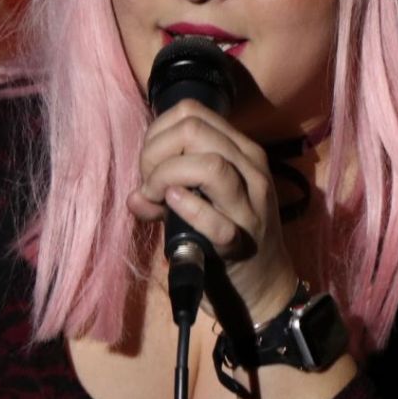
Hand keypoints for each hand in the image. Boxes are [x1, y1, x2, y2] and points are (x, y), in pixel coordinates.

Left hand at [126, 99, 300, 322]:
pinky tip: (171, 207)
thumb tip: (134, 196)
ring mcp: (250, 205)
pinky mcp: (241, 241)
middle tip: (149, 185)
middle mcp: (250, 170)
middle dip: (155, 154)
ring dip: (166, 177)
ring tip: (157, 198)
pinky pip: (212, 217)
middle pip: (194, 130)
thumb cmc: (225, 236)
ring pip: (209, 165)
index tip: (149, 165)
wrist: (263, 286)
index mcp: (241, 151)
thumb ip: (165, 189)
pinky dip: (185, 208)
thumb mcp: (198, 202)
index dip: (158, 133)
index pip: (191, 112)